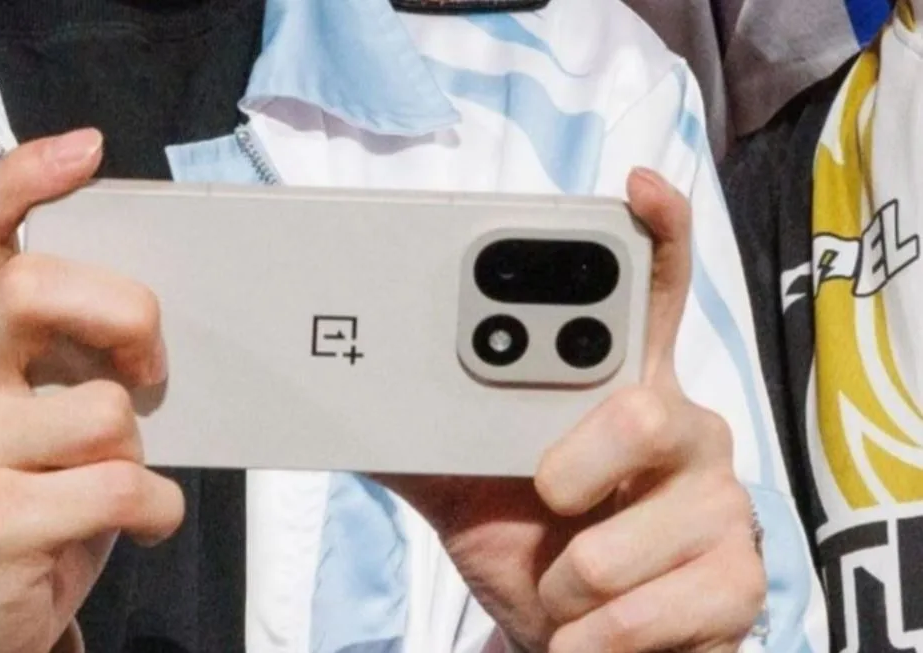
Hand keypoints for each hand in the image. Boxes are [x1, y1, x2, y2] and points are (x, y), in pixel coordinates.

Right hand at [0, 129, 183, 652]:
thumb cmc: (24, 496)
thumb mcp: (31, 415)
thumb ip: (66, 357)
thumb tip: (155, 315)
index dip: (25, 181)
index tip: (87, 151)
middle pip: (34, 289)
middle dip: (124, 313)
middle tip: (150, 366)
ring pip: (104, 409)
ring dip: (139, 448)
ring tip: (117, 479)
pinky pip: (124, 487)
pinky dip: (156, 510)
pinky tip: (137, 523)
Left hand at [382, 169, 763, 651]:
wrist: (566, 635)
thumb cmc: (526, 541)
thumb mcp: (460, 483)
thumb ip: (412, 431)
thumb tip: (327, 392)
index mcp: (619, 387)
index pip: (651, 295)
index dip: (656, 233)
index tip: (634, 186)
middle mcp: (683, 429)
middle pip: (639, 409)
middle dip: (570, 464)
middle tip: (544, 491)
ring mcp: (719, 504)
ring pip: (621, 534)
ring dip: (562, 578)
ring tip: (561, 585)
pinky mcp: (738, 583)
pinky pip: (644, 611)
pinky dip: (589, 635)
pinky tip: (584, 633)